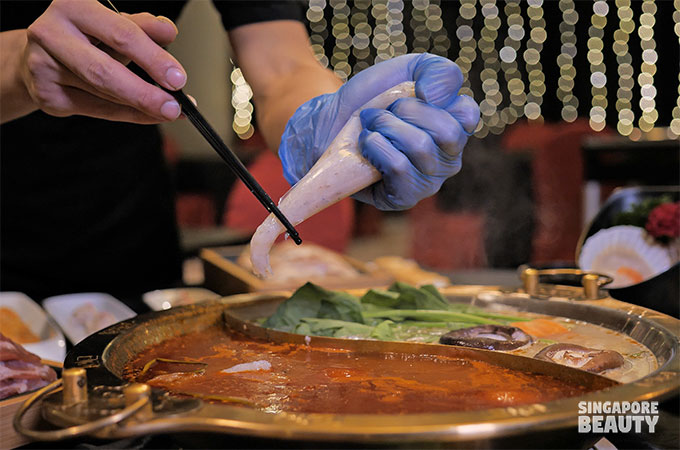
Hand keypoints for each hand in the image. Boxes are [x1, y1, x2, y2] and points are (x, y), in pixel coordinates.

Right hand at [19, 0, 185, 122]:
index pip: (120, 35)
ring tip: (167, 110)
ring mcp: (44, 66)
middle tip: (172, 106)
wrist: (38, 55)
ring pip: (103, 95)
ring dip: (141, 107)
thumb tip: (167, 32)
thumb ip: (140, 27)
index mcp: (73, 7)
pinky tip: (146, 114)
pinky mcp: (46, 94)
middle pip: (105, 71)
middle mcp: (51, 33)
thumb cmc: (82, 36)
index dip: (152, 58)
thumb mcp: (112, 24)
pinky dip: (127, 114)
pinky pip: (97, 110)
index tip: (177, 78)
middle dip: (144, 93)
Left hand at [278, 53, 479, 209]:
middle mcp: (449, 160)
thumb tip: (436, 98)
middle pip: (446, 131)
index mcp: (456, 129)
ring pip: (420, 146)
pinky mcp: (404, 198)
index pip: (468, 114)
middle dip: (405, 111)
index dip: (434, 98)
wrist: (332, 122)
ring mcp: (429, 182)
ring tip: (370, 127)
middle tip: (382, 112)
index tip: (410, 94)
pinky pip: (399, 167)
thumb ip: (440, 72)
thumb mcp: (409, 70)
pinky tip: (365, 144)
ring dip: (385, 126)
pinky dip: (376, 147)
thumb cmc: (374, 99)